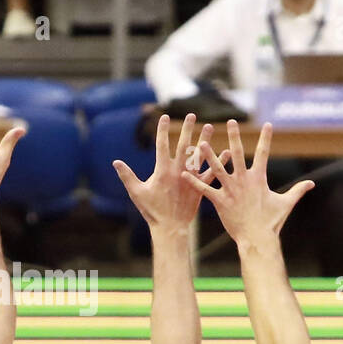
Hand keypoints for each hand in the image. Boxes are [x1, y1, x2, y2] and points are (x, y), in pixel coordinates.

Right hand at [114, 113, 213, 231]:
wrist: (170, 228)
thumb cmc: (152, 211)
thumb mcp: (136, 193)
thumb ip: (127, 176)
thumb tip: (115, 162)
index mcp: (162, 170)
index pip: (161, 145)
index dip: (162, 130)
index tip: (164, 116)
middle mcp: (178, 171)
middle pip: (183, 145)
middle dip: (186, 129)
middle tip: (191, 115)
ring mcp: (190, 179)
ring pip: (199, 155)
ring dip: (204, 140)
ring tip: (209, 126)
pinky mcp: (200, 188)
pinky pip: (212, 173)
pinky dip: (220, 162)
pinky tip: (227, 152)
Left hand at [180, 120, 313, 248]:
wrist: (257, 239)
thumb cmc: (272, 223)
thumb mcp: (286, 204)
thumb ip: (297, 191)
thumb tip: (312, 184)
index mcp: (259, 179)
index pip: (264, 153)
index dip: (266, 138)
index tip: (268, 124)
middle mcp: (244, 180)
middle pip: (238, 153)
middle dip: (234, 137)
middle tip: (230, 121)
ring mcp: (231, 190)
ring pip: (218, 168)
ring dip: (208, 155)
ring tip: (200, 142)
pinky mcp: (220, 201)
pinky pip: (205, 189)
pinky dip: (194, 182)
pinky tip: (183, 174)